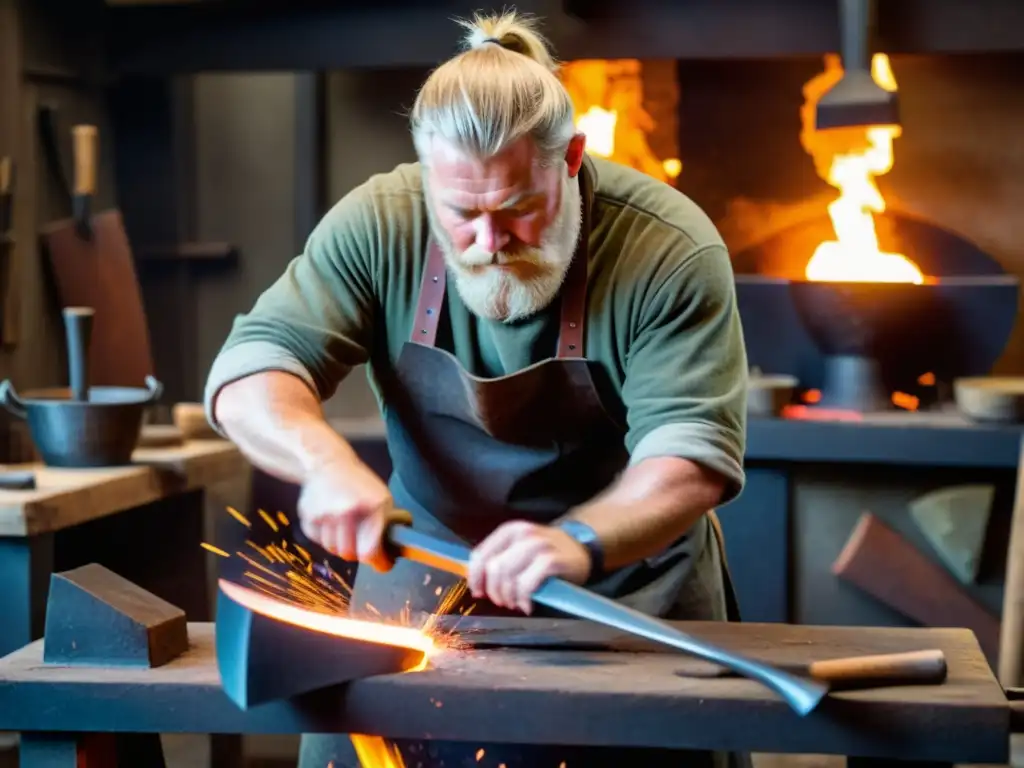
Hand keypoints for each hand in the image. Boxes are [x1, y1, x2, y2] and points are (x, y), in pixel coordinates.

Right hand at [297, 458, 404, 572]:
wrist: (328, 464)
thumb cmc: (359, 484)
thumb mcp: (381, 499)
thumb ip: (384, 525)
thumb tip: (388, 555)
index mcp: (371, 506)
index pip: (370, 551)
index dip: (378, 562)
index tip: (382, 564)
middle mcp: (346, 511)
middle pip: (348, 554)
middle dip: (356, 551)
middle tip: (360, 542)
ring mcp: (325, 514)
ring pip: (331, 548)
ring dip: (339, 543)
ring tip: (344, 527)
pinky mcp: (308, 515)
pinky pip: (317, 540)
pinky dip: (324, 536)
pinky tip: (330, 521)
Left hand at [467, 521, 591, 613]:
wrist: (580, 550)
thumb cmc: (545, 554)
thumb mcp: (519, 550)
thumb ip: (499, 559)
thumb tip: (476, 582)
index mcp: (510, 530)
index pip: (481, 554)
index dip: (475, 577)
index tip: (478, 592)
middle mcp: (524, 534)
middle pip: (495, 568)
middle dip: (495, 591)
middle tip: (503, 602)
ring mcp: (539, 546)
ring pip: (509, 576)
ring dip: (509, 596)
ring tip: (516, 603)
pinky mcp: (553, 561)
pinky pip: (527, 584)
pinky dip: (523, 599)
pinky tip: (527, 604)